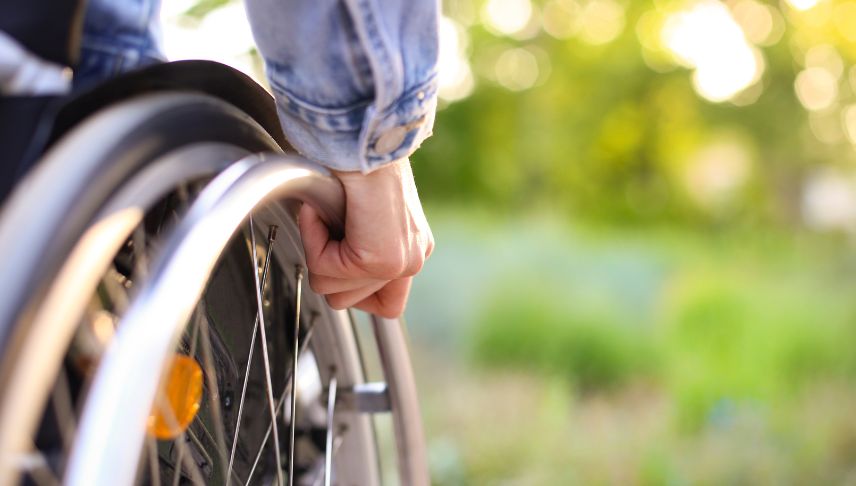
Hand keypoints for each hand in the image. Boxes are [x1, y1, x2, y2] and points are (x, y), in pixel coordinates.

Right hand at [298, 158, 433, 317]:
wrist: (360, 134)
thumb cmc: (352, 159)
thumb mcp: (359, 212)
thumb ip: (355, 245)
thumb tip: (326, 271)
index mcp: (412, 248)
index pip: (385, 305)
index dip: (347, 283)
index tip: (336, 248)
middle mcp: (413, 258)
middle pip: (349, 301)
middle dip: (327, 267)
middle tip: (330, 225)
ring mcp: (401, 262)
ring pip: (333, 292)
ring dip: (318, 251)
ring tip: (329, 214)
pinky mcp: (381, 259)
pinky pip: (325, 271)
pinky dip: (314, 239)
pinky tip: (323, 210)